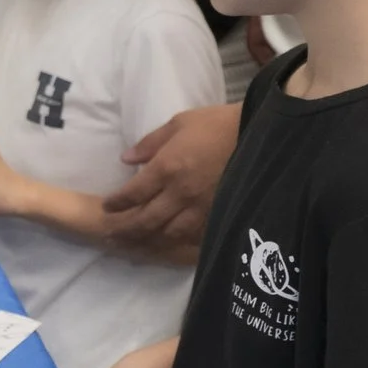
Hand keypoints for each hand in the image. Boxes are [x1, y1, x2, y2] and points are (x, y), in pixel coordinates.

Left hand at [103, 103, 239, 258]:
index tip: (107, 206)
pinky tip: (168, 243)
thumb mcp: (178, 123)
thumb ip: (150, 144)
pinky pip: (194, 235)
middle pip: (147, 220)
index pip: (133, 194)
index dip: (117, 203)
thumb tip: (126, 160)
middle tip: (111, 234)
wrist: (259, 135)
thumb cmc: (215, 124)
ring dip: (149, 239)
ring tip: (135, 243)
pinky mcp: (218, 213)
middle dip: (126, 229)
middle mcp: (180, 192)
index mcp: (167, 168)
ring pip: (169, 233)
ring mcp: (201, 206)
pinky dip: (178, 241)